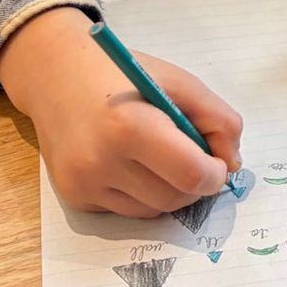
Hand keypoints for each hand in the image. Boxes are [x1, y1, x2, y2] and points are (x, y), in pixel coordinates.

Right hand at [0, 6, 242, 216]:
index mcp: (130, 126)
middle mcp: (101, 161)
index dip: (215, 173)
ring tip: (156, 155)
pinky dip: (139, 194)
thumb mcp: (178, 81)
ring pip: (152, 211)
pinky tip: (127, 162)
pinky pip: (125, 211)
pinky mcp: (74, 197)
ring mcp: (83, 184)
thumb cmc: (122, 75)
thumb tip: (232, 165)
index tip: (217, 162)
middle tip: (190, 156)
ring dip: (167, 190)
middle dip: (194, 184)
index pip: (191, 175)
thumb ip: (217, 119)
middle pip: (174, 199)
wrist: (54, 75)